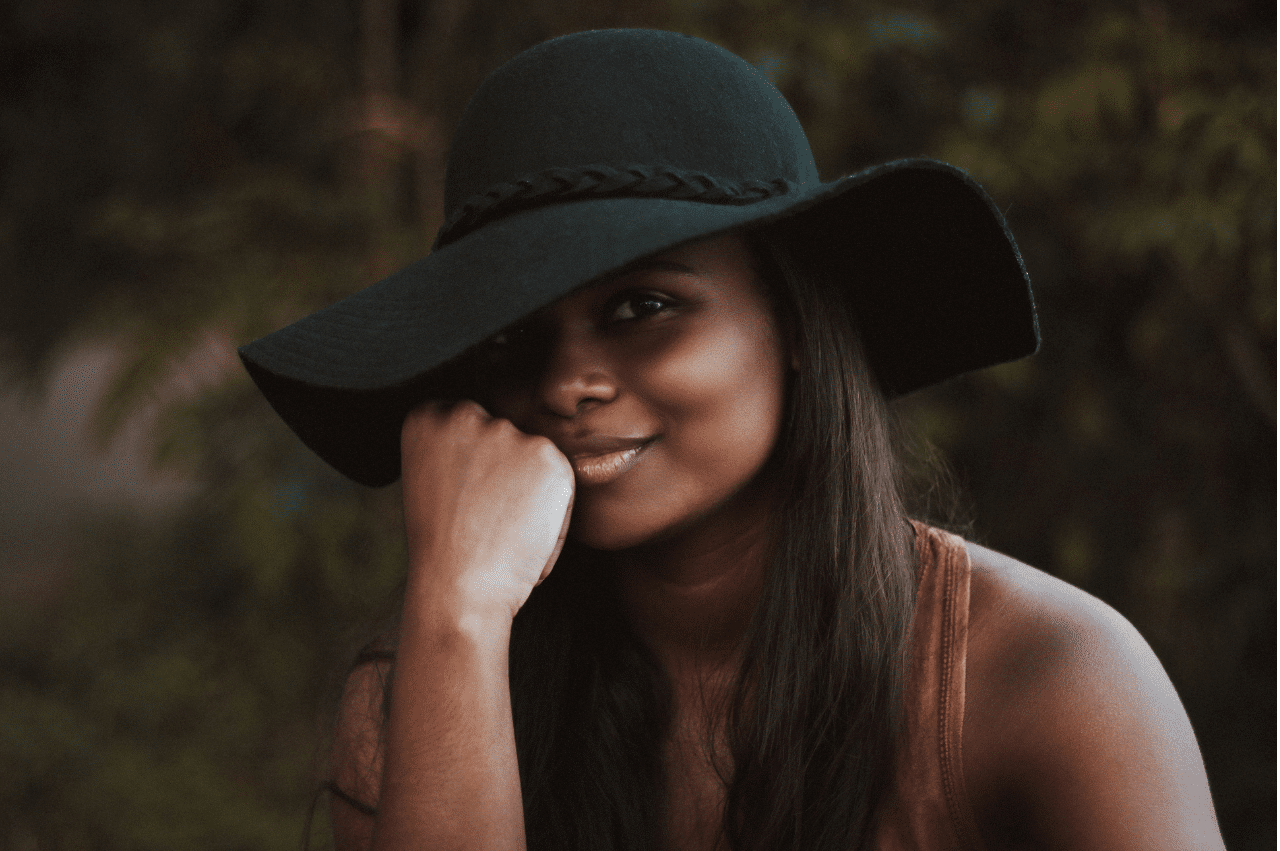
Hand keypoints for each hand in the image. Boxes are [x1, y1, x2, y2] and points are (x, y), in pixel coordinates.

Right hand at [399, 400, 573, 623]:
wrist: (458, 587)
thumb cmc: (443, 548)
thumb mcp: (429, 482)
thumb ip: (455, 449)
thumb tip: (491, 442)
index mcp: (426, 417)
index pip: (464, 424)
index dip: (472, 464)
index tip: (464, 497)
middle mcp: (465, 414)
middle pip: (502, 437)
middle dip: (503, 473)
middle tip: (484, 519)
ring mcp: (508, 432)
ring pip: (533, 459)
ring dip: (529, 492)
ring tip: (502, 531)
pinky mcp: (548, 455)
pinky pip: (561, 483)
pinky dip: (554, 514)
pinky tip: (525, 536)